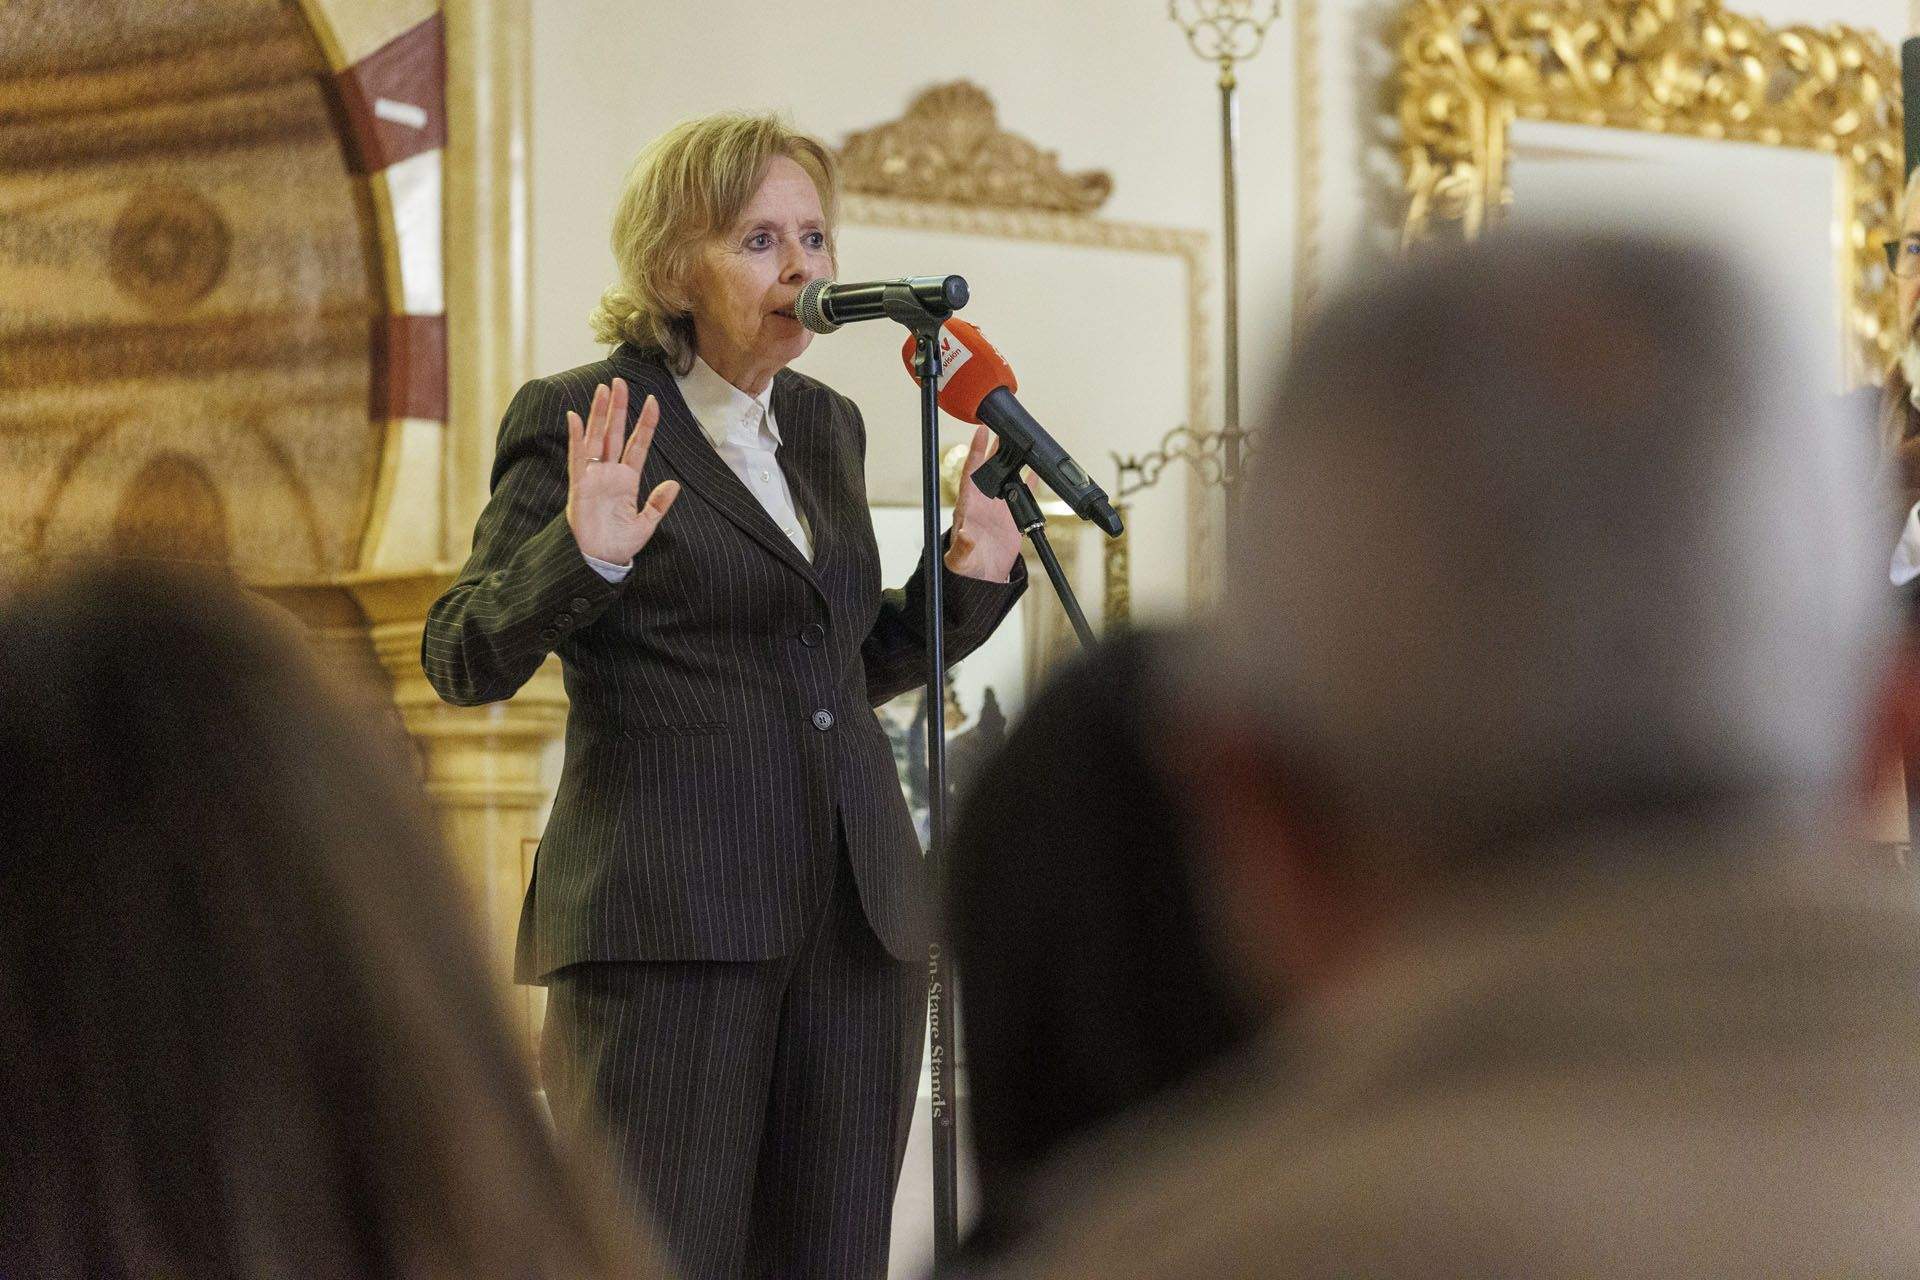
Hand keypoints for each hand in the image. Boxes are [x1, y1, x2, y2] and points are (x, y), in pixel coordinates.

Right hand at [566, 378, 679, 565]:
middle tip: (620, 381)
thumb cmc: (618, 545)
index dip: (645, 424)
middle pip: (615, 433)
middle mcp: (610, 473)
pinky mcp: (579, 484)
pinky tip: (575, 417)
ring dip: (599, 414)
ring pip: (597, 438)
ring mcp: (594, 476)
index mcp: (627, 480)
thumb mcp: (646, 524)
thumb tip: (674, 485)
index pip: (638, 445)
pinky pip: (577, 456)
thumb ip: (658, 504)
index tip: (653, 401)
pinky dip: (576, 437)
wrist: (598, 561)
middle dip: (618, 408)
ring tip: (603, 389)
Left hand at [944, 424, 1022, 582]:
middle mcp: (983, 502)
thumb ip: (963, 547)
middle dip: (995, 447)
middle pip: (989, 468)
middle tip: (1003, 426)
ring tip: (1019, 441)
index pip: (970, 472)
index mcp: (968, 506)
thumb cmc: (965, 566)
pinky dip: (1029, 481)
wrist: (981, 579)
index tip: (979, 431)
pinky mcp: (1011, 517)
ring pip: (1005, 478)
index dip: (975, 452)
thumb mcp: (961, 557)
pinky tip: (1035, 468)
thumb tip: (966, 536)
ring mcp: (997, 508)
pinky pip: (1022, 494)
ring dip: (1011, 460)